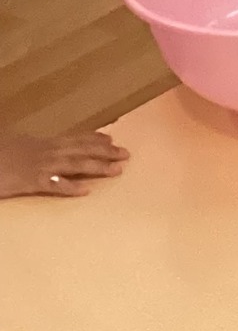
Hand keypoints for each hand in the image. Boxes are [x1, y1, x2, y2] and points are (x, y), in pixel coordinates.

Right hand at [0, 125, 127, 198]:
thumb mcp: (18, 145)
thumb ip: (33, 146)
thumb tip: (43, 145)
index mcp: (43, 143)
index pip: (74, 139)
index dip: (94, 139)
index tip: (112, 139)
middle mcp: (45, 151)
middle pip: (81, 150)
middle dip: (105, 152)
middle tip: (126, 154)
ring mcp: (40, 166)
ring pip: (74, 164)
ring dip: (97, 167)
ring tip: (116, 169)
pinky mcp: (31, 182)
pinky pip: (54, 185)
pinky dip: (70, 187)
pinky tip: (86, 191)